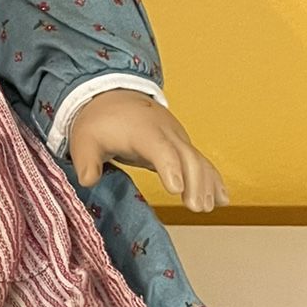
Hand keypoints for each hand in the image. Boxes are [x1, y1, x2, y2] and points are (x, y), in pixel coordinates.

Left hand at [66, 90, 229, 212]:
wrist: (115, 99)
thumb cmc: (100, 122)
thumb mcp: (84, 139)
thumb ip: (86, 161)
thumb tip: (88, 180)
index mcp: (142, 131)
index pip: (160, 148)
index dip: (170, 167)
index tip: (176, 188)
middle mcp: (166, 133)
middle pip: (186, 156)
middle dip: (195, 181)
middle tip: (196, 207)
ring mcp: (177, 139)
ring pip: (199, 160)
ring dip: (207, 183)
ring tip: (208, 207)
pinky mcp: (181, 147)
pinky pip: (203, 163)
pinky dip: (214, 180)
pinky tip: (222, 200)